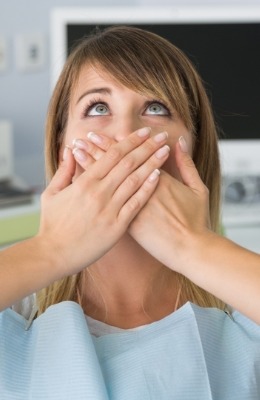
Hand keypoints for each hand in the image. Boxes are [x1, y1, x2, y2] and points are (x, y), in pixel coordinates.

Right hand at [38, 127, 169, 277]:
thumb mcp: (52, 193)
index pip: (112, 154)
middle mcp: (99, 192)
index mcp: (84, 182)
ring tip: (165, 151)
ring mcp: (109, 209)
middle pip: (128, 163)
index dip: (130, 141)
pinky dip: (147, 189)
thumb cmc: (52, 224)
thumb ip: (64, 170)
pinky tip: (158, 177)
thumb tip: (70, 150)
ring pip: (135, 180)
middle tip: (161, 136)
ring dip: (152, 163)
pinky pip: (136, 204)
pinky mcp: (116, 226)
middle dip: (147, 147)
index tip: (144, 132)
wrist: (53, 254)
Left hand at [73, 133, 209, 273]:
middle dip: (97, 149)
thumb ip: (187, 165)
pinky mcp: (126, 224)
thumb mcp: (197, 189)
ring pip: (107, 182)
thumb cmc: (196, 220)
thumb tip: (180, 143)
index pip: (131, 155)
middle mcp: (141, 191)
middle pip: (115, 165)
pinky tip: (82, 181)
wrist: (190, 249)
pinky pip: (105, 204)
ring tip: (78, 151)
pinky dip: (94, 192)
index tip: (99, 134)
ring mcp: (132, 208)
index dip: (113, 144)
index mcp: (158, 179)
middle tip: (83, 137)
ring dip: (91, 165)